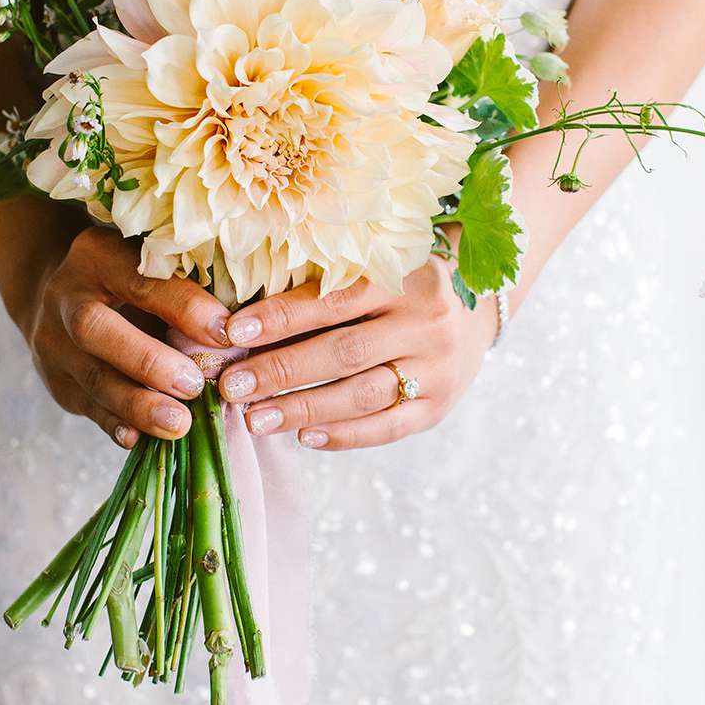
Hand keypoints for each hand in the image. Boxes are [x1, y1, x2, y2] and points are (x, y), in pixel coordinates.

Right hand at [20, 227, 230, 448]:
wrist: (68, 295)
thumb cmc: (133, 277)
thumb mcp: (152, 265)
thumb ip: (186, 285)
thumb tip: (243, 323)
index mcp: (98, 254)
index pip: (141, 279)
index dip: (183, 306)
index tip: (226, 333)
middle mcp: (67, 296)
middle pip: (96, 328)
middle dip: (148, 361)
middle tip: (195, 385)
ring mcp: (54, 342)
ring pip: (91, 376)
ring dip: (137, 404)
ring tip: (179, 424)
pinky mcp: (57, 381)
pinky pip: (86, 406)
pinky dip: (116, 424)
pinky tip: (140, 438)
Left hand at [215, 259, 498, 449]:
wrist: (472, 313)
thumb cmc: (402, 285)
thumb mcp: (376, 268)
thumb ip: (325, 284)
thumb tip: (247, 318)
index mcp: (406, 276)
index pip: (334, 300)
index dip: (281, 317)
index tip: (233, 332)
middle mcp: (427, 323)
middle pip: (345, 352)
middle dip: (282, 371)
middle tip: (232, 385)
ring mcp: (437, 369)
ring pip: (362, 395)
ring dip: (303, 408)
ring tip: (255, 418)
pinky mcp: (439, 407)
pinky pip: (387, 428)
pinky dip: (343, 435)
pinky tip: (304, 436)